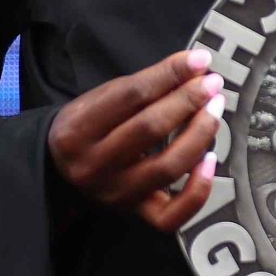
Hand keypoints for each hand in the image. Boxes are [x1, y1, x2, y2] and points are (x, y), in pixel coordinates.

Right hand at [46, 46, 222, 234]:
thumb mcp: (100, 99)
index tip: (199, 59)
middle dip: (188, 100)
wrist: (60, 173)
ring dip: (199, 134)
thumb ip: (144, 85)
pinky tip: (210, 160)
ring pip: (166, 167)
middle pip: (149, 128)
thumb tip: (195, 67)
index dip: (170, 74)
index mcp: (78, 129)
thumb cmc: (88, 128)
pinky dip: (197, 189)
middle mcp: (94, 165)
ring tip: (215, 110)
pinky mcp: (134, 214)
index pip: (131, 95)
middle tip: (212, 83)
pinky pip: (171, 215)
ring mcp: (115, 193)